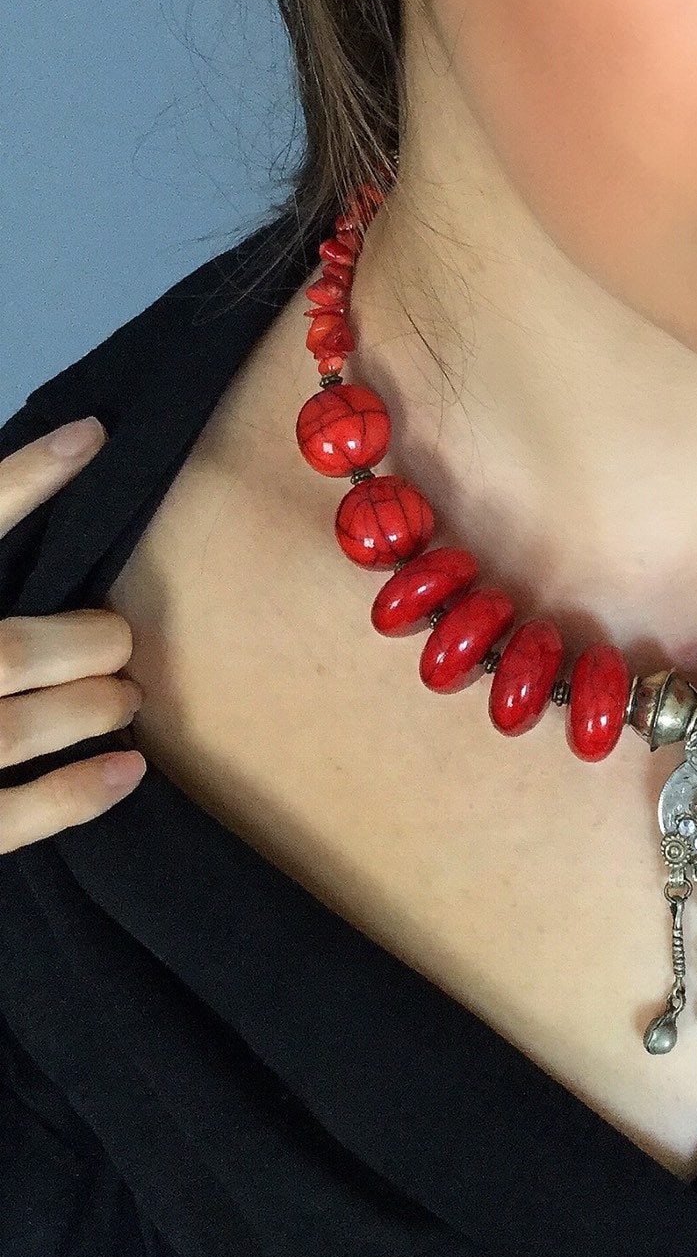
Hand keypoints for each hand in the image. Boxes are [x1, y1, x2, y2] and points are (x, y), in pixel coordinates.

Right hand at [0, 418, 146, 850]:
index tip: (89, 437)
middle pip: (7, 650)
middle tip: (118, 637)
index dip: (23, 480)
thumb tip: (51, 463)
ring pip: (15, 727)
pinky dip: (74, 794)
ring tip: (124, 697)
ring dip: (90, 707)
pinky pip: (7, 819)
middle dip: (83, 641)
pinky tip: (125, 770)